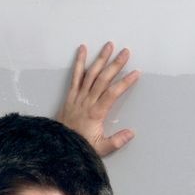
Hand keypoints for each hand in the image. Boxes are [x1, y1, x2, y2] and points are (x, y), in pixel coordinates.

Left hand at [56, 42, 141, 156]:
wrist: (58, 146)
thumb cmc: (80, 147)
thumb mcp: (101, 149)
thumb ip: (116, 141)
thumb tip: (131, 133)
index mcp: (96, 113)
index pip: (113, 93)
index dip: (125, 82)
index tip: (136, 73)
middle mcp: (87, 101)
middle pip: (103, 79)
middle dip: (115, 64)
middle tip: (126, 52)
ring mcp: (78, 96)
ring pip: (90, 74)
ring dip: (100, 59)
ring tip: (109, 46)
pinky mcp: (70, 95)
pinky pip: (75, 76)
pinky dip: (79, 62)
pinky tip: (82, 49)